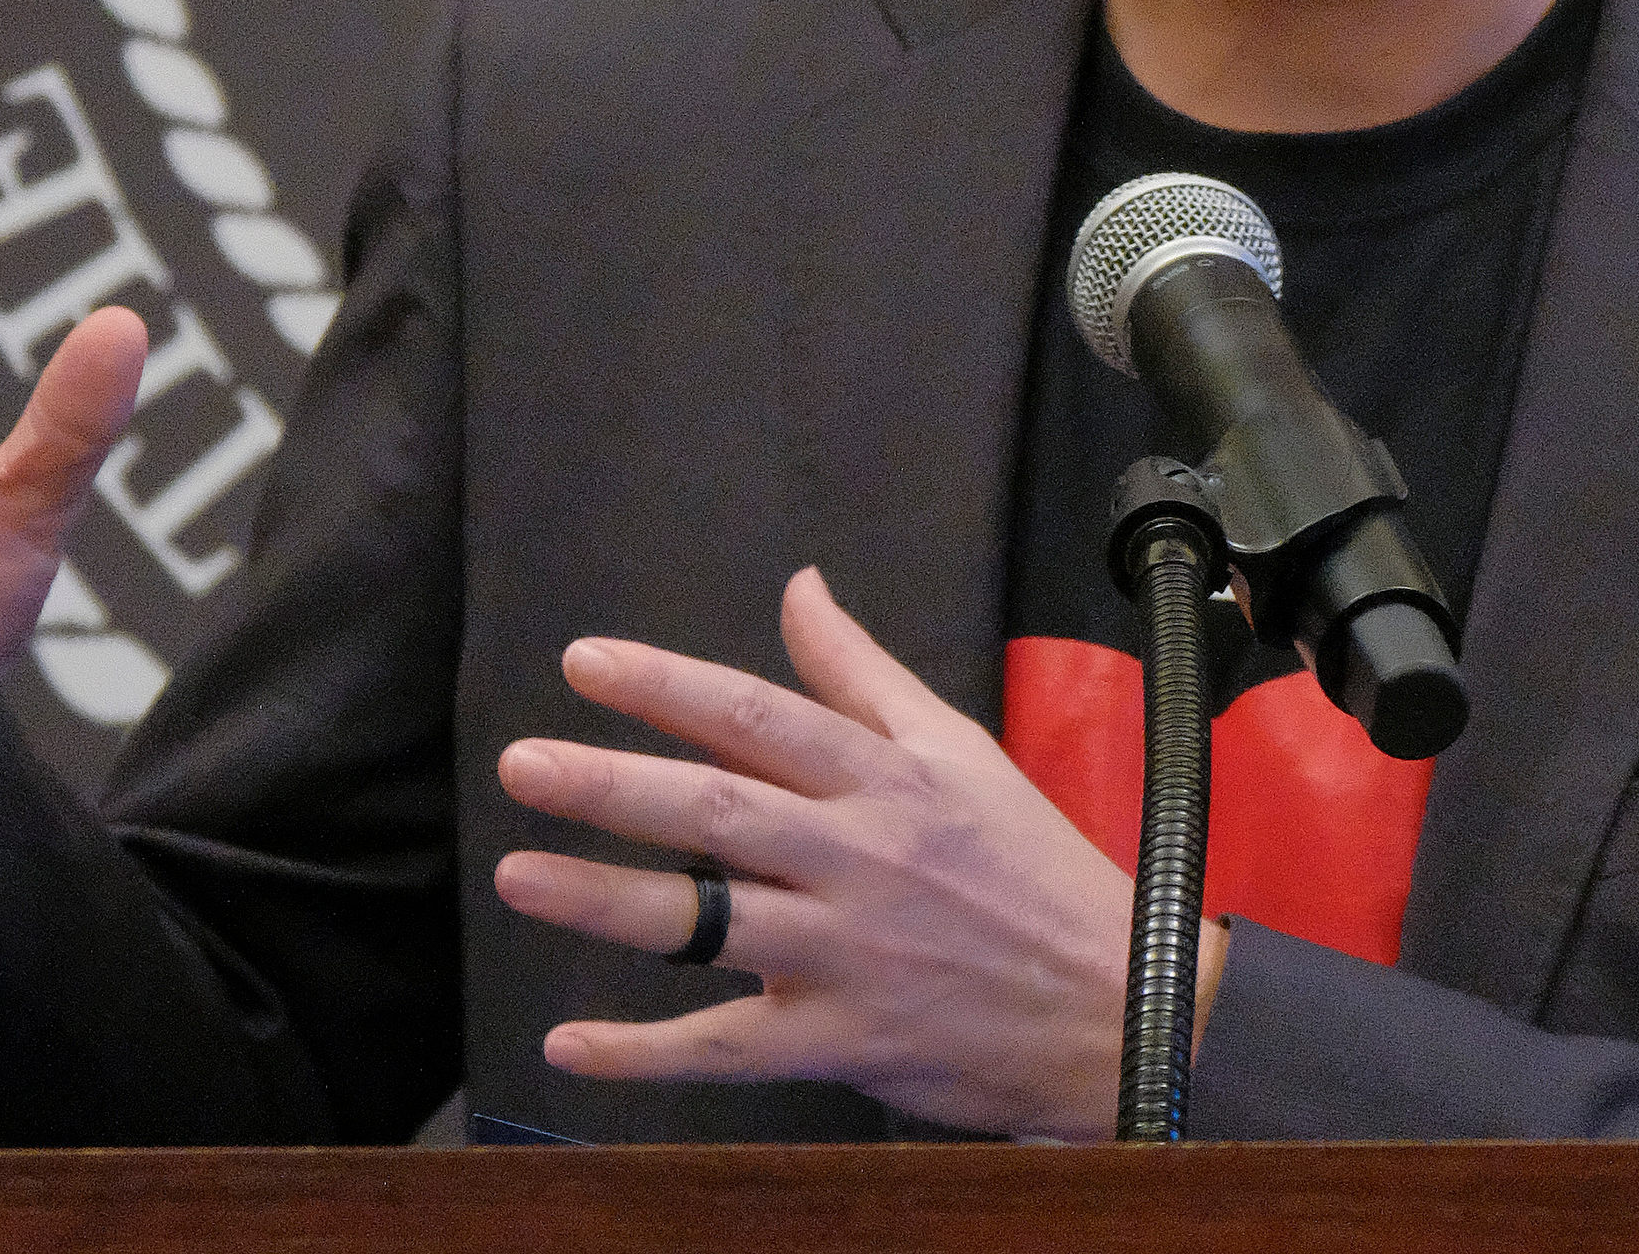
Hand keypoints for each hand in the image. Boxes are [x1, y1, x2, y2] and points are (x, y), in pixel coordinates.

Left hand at [494, 566, 1206, 1140]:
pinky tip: (568, 1044)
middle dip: (611, 786)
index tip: (584, 662)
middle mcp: (859, 857)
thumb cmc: (1030, 867)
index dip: (668, 687)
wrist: (1122, 1008)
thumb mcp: (957, 749)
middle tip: (520, 766)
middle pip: (716, 811)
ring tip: (516, 876)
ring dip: (604, 901)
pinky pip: (726, 1047)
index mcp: (886, 778)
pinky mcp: (843, 1042)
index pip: (759, 717)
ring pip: (707, 923)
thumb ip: (862, 672)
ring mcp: (848, 954)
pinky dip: (644, 1054)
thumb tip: (798, 585)